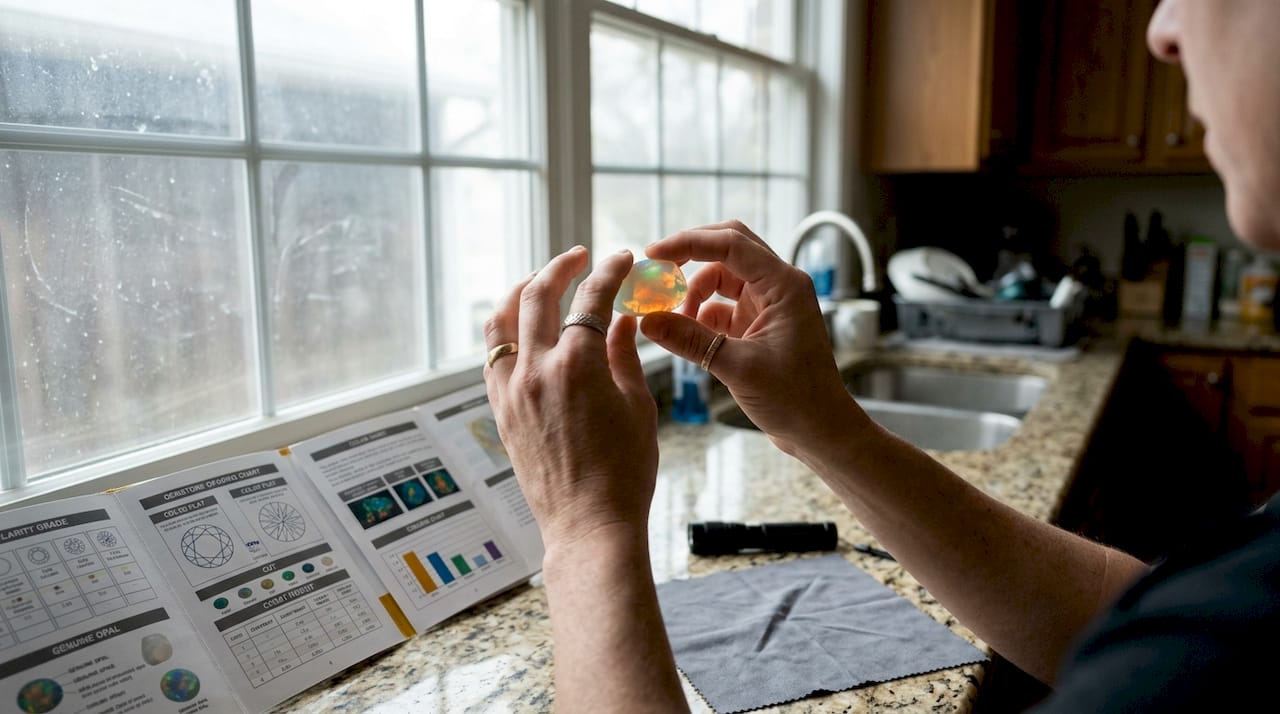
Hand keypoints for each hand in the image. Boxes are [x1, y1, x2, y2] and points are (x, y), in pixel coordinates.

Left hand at [483, 246, 658, 547]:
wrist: (589, 525)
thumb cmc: (625, 472)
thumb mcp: (638, 406)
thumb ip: (625, 355)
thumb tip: (621, 320)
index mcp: (577, 365)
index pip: (591, 298)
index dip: (609, 271)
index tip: (623, 259)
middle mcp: (536, 370)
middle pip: (536, 296)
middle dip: (559, 267)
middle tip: (579, 257)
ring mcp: (511, 391)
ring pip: (499, 322)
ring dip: (518, 292)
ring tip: (539, 282)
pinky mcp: (500, 412)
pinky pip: (493, 358)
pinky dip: (505, 333)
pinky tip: (522, 331)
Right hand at [641, 221, 866, 454]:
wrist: (820, 430)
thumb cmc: (795, 399)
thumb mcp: (737, 368)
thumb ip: (691, 340)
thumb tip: (648, 321)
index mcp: (784, 285)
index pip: (731, 244)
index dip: (688, 243)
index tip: (653, 253)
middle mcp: (779, 286)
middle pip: (728, 247)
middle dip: (690, 254)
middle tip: (658, 270)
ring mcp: (770, 304)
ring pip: (722, 277)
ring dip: (694, 291)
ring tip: (674, 320)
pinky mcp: (759, 323)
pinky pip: (723, 305)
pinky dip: (701, 314)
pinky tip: (688, 336)